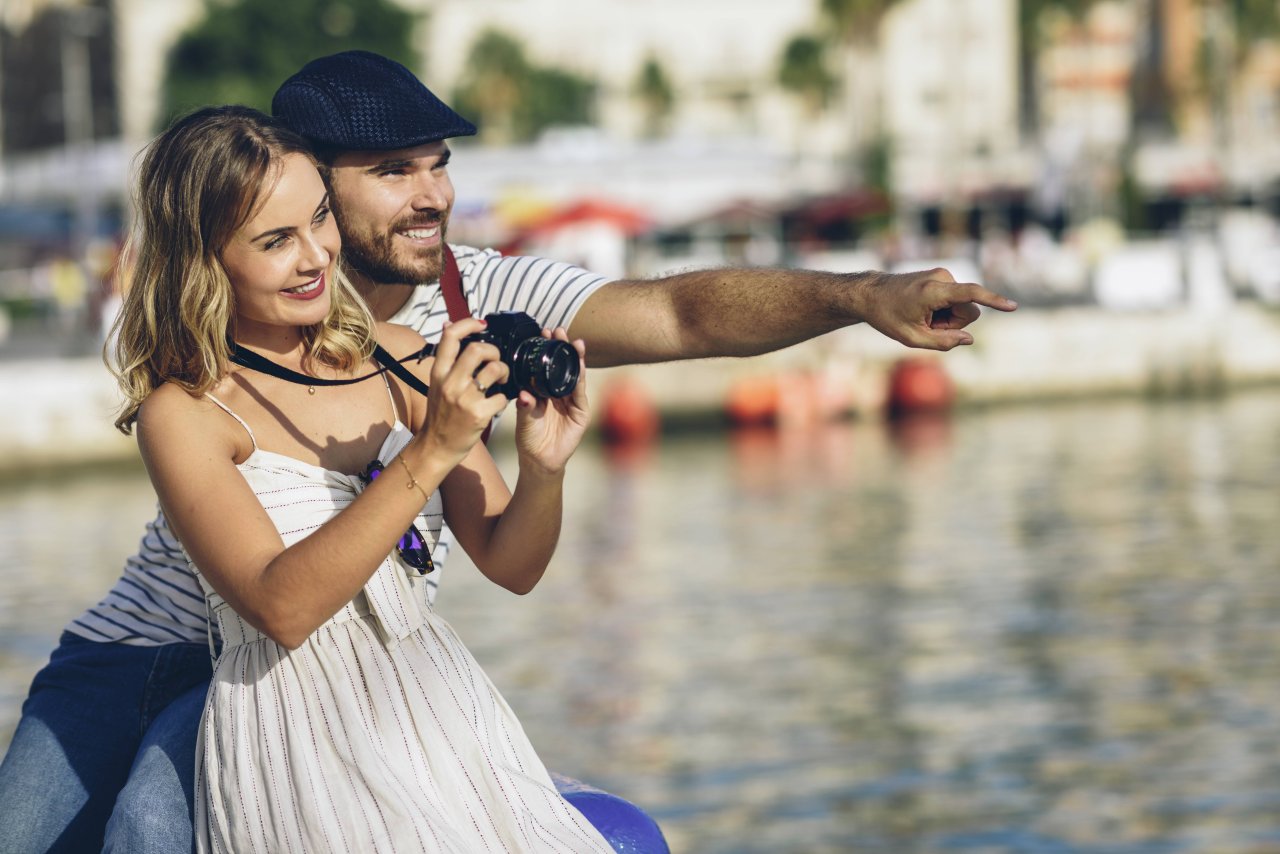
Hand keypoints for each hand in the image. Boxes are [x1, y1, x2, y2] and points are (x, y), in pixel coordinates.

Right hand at [417, 318, 510, 465]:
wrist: (436, 447)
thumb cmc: (440, 415)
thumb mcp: (436, 383)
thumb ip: (446, 358)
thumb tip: (448, 325)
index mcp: (439, 373)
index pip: (450, 337)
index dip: (468, 324)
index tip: (482, 324)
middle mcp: (450, 383)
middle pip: (477, 349)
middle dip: (494, 351)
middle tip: (495, 361)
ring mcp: (464, 399)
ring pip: (494, 369)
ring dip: (503, 371)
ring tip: (500, 380)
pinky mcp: (478, 414)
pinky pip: (502, 397)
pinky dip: (504, 398)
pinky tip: (498, 402)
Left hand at [513, 328, 588, 475]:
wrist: (539, 460)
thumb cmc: (529, 438)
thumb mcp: (523, 419)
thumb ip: (524, 405)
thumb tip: (524, 393)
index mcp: (542, 390)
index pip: (545, 365)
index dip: (546, 349)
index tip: (543, 332)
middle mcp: (557, 392)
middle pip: (562, 365)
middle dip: (562, 347)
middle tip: (559, 330)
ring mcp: (571, 401)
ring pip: (574, 375)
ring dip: (575, 358)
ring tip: (574, 343)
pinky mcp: (581, 412)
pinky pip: (580, 392)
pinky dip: (581, 378)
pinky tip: (580, 365)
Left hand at [858, 268, 1016, 349]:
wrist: (870, 294)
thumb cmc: (887, 316)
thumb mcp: (911, 338)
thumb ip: (942, 342)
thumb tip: (968, 339)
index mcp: (933, 291)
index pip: (971, 294)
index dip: (994, 301)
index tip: (1013, 306)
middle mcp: (942, 277)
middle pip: (969, 310)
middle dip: (954, 324)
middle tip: (927, 326)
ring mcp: (943, 275)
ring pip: (963, 306)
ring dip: (947, 318)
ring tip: (923, 317)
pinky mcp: (943, 277)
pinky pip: (955, 300)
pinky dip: (943, 310)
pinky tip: (923, 310)